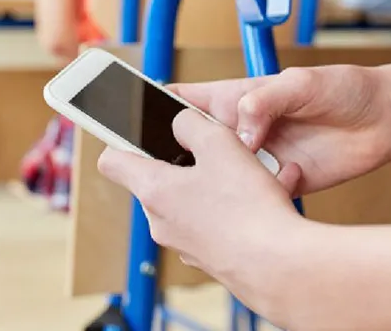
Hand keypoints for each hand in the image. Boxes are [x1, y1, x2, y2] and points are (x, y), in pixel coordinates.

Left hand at [98, 110, 307, 312]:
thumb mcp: (218, 143)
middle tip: (218, 150)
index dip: (122, 141)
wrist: (277, 266)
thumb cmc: (245, 209)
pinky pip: (219, 221)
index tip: (139, 132)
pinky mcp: (211, 257)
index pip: (112, 161)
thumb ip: (191, 124)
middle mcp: (162, 221)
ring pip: (196, 199)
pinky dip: (238, 206)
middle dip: (189, 161)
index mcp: (154, 190)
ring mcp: (186, 244)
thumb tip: (180, 123)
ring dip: (221, 182)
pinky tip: (270, 195)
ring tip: (255, 172)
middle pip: (161, 179)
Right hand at [171, 65, 390, 195]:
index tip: (128, 122)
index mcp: (236, 99)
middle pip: (192, 147)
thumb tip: (241, 129)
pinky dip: (263, 198)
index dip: (151, 109)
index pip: (183, 102)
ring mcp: (258, 160)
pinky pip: (257, 197)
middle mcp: (241, 131)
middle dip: (179, 161)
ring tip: (227, 188)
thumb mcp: (303, 83)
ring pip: (222, 179)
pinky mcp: (279, 183)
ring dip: (221, 186)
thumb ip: (266, 100)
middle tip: (179, 172)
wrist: (386, 120)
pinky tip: (284, 184)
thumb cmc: (344, 89)